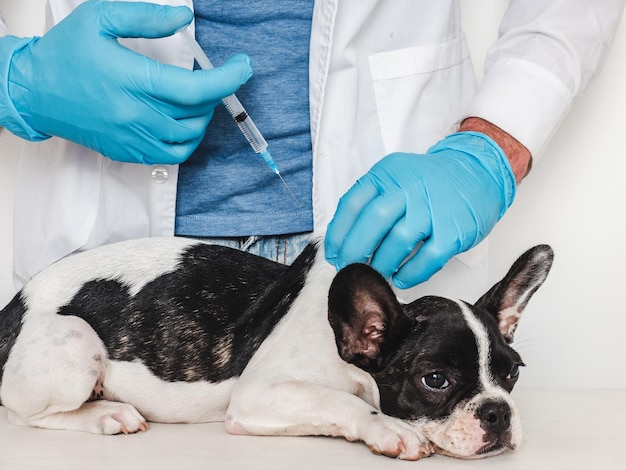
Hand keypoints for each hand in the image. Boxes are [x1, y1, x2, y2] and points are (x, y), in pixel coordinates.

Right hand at [0, 1, 251, 163]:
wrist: (32, 91)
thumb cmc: (65, 52)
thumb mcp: (99, 18)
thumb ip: (146, 17)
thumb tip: (185, 19)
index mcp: (132, 80)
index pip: (196, 89)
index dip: (228, 80)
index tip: (243, 66)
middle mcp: (135, 115)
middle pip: (197, 113)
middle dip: (217, 93)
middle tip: (214, 76)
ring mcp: (132, 138)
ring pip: (189, 138)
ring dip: (203, 117)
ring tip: (196, 97)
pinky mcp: (127, 152)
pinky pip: (172, 156)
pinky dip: (188, 140)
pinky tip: (183, 121)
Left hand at [325, 132, 515, 288]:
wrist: (477, 172)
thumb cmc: (429, 183)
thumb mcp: (395, 178)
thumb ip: (371, 202)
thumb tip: (343, 242)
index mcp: (388, 174)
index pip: (353, 204)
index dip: (338, 234)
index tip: (334, 254)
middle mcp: (409, 187)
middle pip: (373, 221)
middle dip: (355, 251)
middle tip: (350, 269)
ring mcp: (433, 208)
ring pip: (399, 241)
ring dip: (382, 263)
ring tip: (377, 274)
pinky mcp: (453, 230)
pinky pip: (428, 258)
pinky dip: (411, 273)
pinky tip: (402, 278)